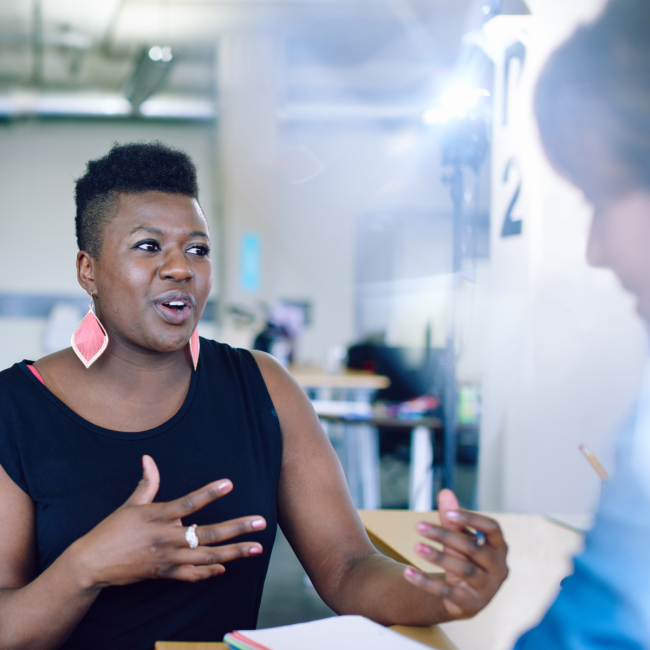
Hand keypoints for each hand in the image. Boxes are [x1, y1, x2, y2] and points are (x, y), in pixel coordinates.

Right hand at [70, 455, 266, 588]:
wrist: (92, 564)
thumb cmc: (112, 530)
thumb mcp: (130, 504)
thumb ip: (147, 482)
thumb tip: (147, 458)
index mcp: (158, 516)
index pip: (189, 503)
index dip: (209, 493)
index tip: (230, 484)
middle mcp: (166, 538)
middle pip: (208, 534)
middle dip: (237, 529)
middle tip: (261, 522)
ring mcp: (167, 559)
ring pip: (206, 557)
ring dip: (233, 553)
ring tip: (256, 548)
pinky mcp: (164, 574)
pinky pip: (191, 575)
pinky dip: (208, 572)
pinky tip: (225, 567)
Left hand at [402, 489, 507, 619]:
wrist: (467, 596)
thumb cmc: (466, 557)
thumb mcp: (459, 537)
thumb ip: (452, 517)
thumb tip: (445, 492)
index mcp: (499, 546)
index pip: (492, 528)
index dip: (471, 518)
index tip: (448, 512)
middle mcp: (499, 567)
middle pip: (473, 548)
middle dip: (445, 535)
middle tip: (418, 525)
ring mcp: (487, 588)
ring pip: (464, 570)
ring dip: (438, 557)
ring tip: (416, 546)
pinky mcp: (471, 605)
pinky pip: (447, 592)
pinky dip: (426, 582)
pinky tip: (408, 572)